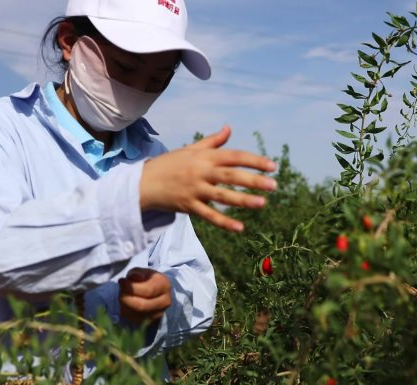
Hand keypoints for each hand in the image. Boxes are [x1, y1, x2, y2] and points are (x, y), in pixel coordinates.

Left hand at [118, 268, 171, 325]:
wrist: (154, 290)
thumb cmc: (145, 279)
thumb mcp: (140, 272)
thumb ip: (136, 273)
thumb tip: (134, 277)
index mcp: (164, 285)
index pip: (148, 290)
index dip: (131, 287)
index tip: (121, 281)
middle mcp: (165, 301)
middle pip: (142, 305)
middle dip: (126, 299)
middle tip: (120, 292)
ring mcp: (159, 313)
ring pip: (136, 315)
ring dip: (124, 306)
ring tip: (123, 296)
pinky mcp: (151, 321)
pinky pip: (134, 320)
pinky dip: (126, 312)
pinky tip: (125, 304)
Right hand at [140, 125, 276, 231]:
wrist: (143, 182)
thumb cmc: (169, 164)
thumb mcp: (190, 150)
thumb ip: (212, 142)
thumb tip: (229, 128)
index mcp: (204, 157)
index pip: (234, 156)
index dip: (254, 161)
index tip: (272, 166)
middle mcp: (200, 172)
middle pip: (231, 176)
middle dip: (253, 180)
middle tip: (274, 185)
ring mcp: (194, 190)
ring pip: (222, 196)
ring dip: (243, 201)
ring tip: (262, 204)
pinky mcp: (188, 206)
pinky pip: (209, 216)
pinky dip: (224, 222)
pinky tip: (240, 227)